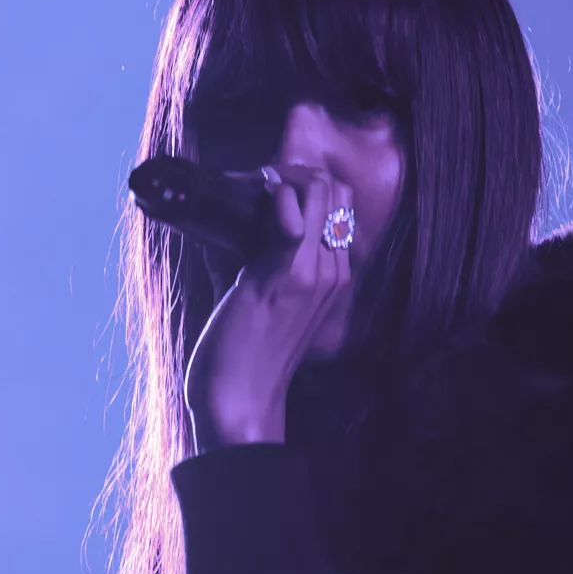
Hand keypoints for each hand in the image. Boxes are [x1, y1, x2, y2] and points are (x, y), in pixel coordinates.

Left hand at [184, 166, 353, 452]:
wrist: (239, 401)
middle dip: (295, 172)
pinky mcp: (280, 277)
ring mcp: (312, 274)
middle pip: (336, 191)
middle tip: (257, 182)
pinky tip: (253, 197)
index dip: (306, 184)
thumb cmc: (245, 357)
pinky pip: (290, 220)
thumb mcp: (268, 304)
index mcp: (335, 278)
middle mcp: (333, 272)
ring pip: (319, 192)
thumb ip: (265, 267)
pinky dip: (273, 198)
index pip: (341, 206)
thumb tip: (230, 230)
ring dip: (281, 177)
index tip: (268, 187)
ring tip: (252, 186)